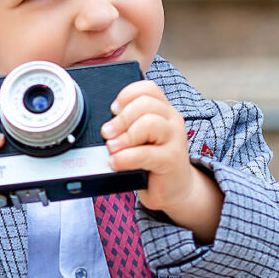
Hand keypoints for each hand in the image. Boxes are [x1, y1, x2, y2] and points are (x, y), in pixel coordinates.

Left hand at [101, 80, 222, 242]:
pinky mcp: (172, 159)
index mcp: (164, 110)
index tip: (113, 111)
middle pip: (145, 103)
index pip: (147, 88)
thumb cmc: (152, 162)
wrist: (174, 189)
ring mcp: (175, 139)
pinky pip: (145, 153)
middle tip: (107, 133)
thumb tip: (104, 124)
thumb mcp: (140, 138)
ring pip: (149, 123)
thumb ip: (128, 126)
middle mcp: (172, 120)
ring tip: (112, 148)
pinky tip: (116, 162)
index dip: (126, 96)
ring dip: (124, 136)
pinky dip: (125, 157)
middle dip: (121, 118)